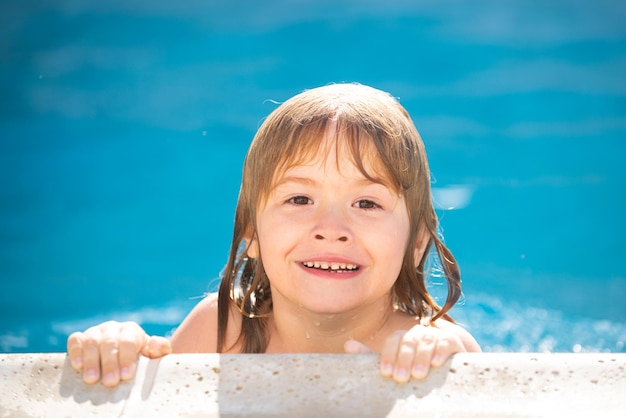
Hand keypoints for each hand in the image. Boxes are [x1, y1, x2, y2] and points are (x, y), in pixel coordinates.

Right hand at [66, 321, 170, 386]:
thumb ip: (159, 349)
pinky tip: (78, 366)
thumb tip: (156, 345)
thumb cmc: (141, 358)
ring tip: (92, 379)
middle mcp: (113, 328)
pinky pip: (75, 340)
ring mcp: (95, 332)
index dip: (127, 358)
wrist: (124, 359)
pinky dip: (75, 351)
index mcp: (131, 330)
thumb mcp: (153, 355)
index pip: (129, 341)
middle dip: (109, 363)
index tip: (126, 375)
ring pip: (91, 341)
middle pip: (109, 342)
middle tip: (110, 382)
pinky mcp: (80, 339)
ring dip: (91, 361)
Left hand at [344, 322, 466, 383]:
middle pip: (408, 340)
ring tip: (418, 375)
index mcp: (402, 338)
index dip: (388, 355)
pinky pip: (445, 342)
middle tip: (401, 378)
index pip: (393, 340)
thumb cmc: (414, 368)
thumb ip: (372, 356)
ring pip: (425, 340)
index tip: (386, 373)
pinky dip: (440, 351)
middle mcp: (417, 334)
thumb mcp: (394, 364)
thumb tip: (348, 345)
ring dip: (421, 357)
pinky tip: (435, 363)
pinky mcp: (451, 342)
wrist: (447, 366)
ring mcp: (435, 336)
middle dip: (403, 359)